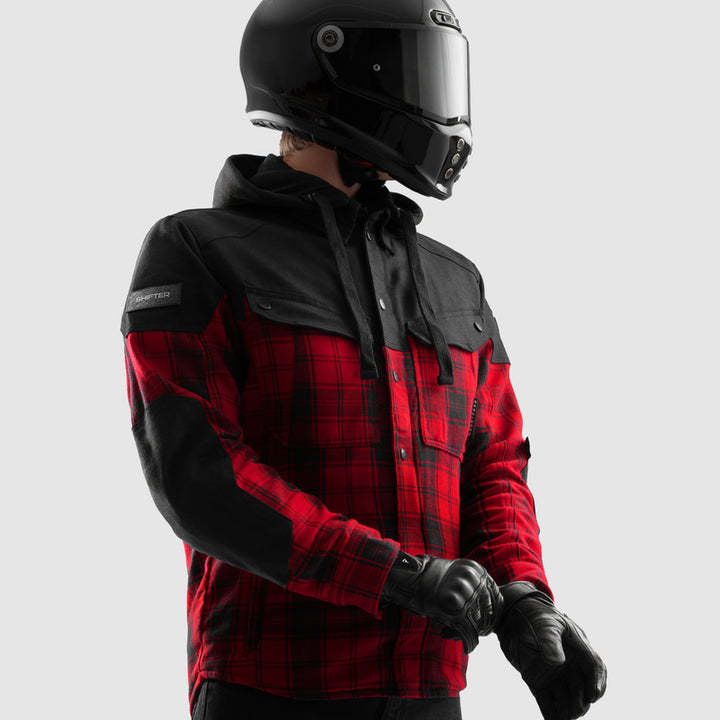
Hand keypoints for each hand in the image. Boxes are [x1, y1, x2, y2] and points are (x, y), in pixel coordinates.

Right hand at [380, 552, 502, 652]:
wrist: (406, 578)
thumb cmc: (429, 580)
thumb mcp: (456, 576)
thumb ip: (474, 589)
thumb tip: (492, 616)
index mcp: (476, 569)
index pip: (496, 598)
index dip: (492, 615)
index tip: (485, 625)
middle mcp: (473, 579)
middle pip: (489, 612)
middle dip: (483, 626)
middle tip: (473, 633)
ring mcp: (464, 593)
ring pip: (480, 624)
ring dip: (473, 634)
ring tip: (461, 636)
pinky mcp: (454, 608)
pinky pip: (469, 633)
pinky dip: (469, 643)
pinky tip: (466, 646)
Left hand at [496, 582, 606, 719]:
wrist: (511, 615)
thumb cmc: (534, 614)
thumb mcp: (544, 623)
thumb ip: (549, 641)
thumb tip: (557, 662)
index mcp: (577, 646)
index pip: (594, 666)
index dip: (596, 682)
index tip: (593, 696)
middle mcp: (569, 664)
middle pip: (583, 688)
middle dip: (581, 702)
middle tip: (575, 712)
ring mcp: (554, 675)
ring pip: (567, 698)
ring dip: (567, 711)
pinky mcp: (538, 682)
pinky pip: (548, 702)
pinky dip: (550, 714)